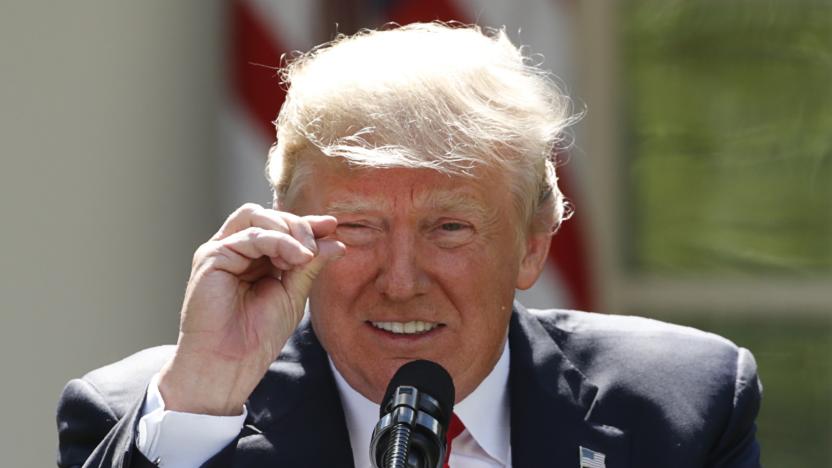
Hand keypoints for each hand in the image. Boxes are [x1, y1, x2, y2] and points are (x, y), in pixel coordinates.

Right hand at [157, 203, 344, 414]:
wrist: (229, 365)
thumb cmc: (256, 337)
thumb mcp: (293, 295)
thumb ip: (310, 266)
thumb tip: (336, 242)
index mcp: (253, 259)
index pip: (279, 228)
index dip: (306, 224)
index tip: (332, 227)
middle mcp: (234, 251)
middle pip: (267, 216)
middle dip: (298, 225)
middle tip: (318, 246)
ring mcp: (221, 252)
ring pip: (256, 217)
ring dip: (288, 230)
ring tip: (307, 255)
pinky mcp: (211, 257)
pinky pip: (249, 236)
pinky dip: (278, 241)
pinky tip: (298, 258)